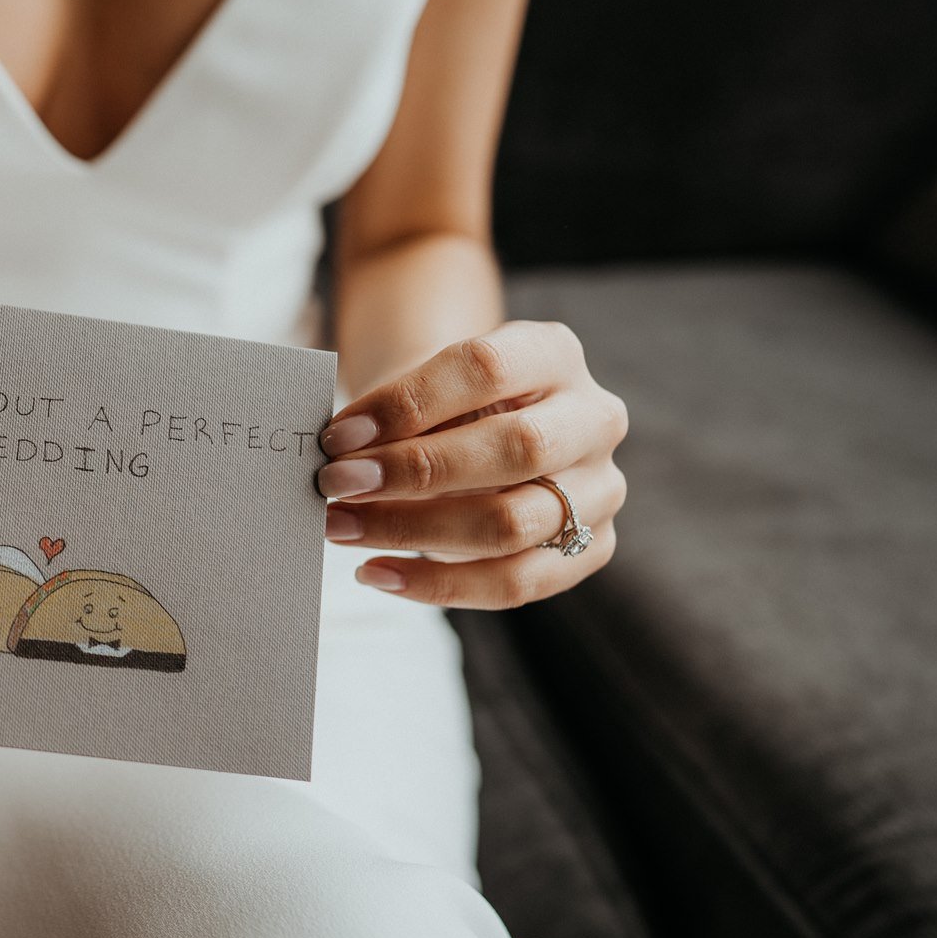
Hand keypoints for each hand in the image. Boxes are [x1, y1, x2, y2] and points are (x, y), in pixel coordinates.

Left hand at [313, 321, 626, 608]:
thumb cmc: (446, 405)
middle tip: (335, 484)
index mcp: (555, 352)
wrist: (485, 432)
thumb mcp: (427, 388)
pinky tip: (375, 571)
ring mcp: (601, 487)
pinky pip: (515, 583)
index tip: (338, 435)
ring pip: (513, 524)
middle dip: (413, 471)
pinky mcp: (593, 547)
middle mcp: (593, 418)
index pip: (486, 368)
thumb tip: (338, 458)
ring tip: (340, 527)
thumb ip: (395, 414)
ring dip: (412, 530)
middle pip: (516, 449)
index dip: (408, 403)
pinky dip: (436, 584)